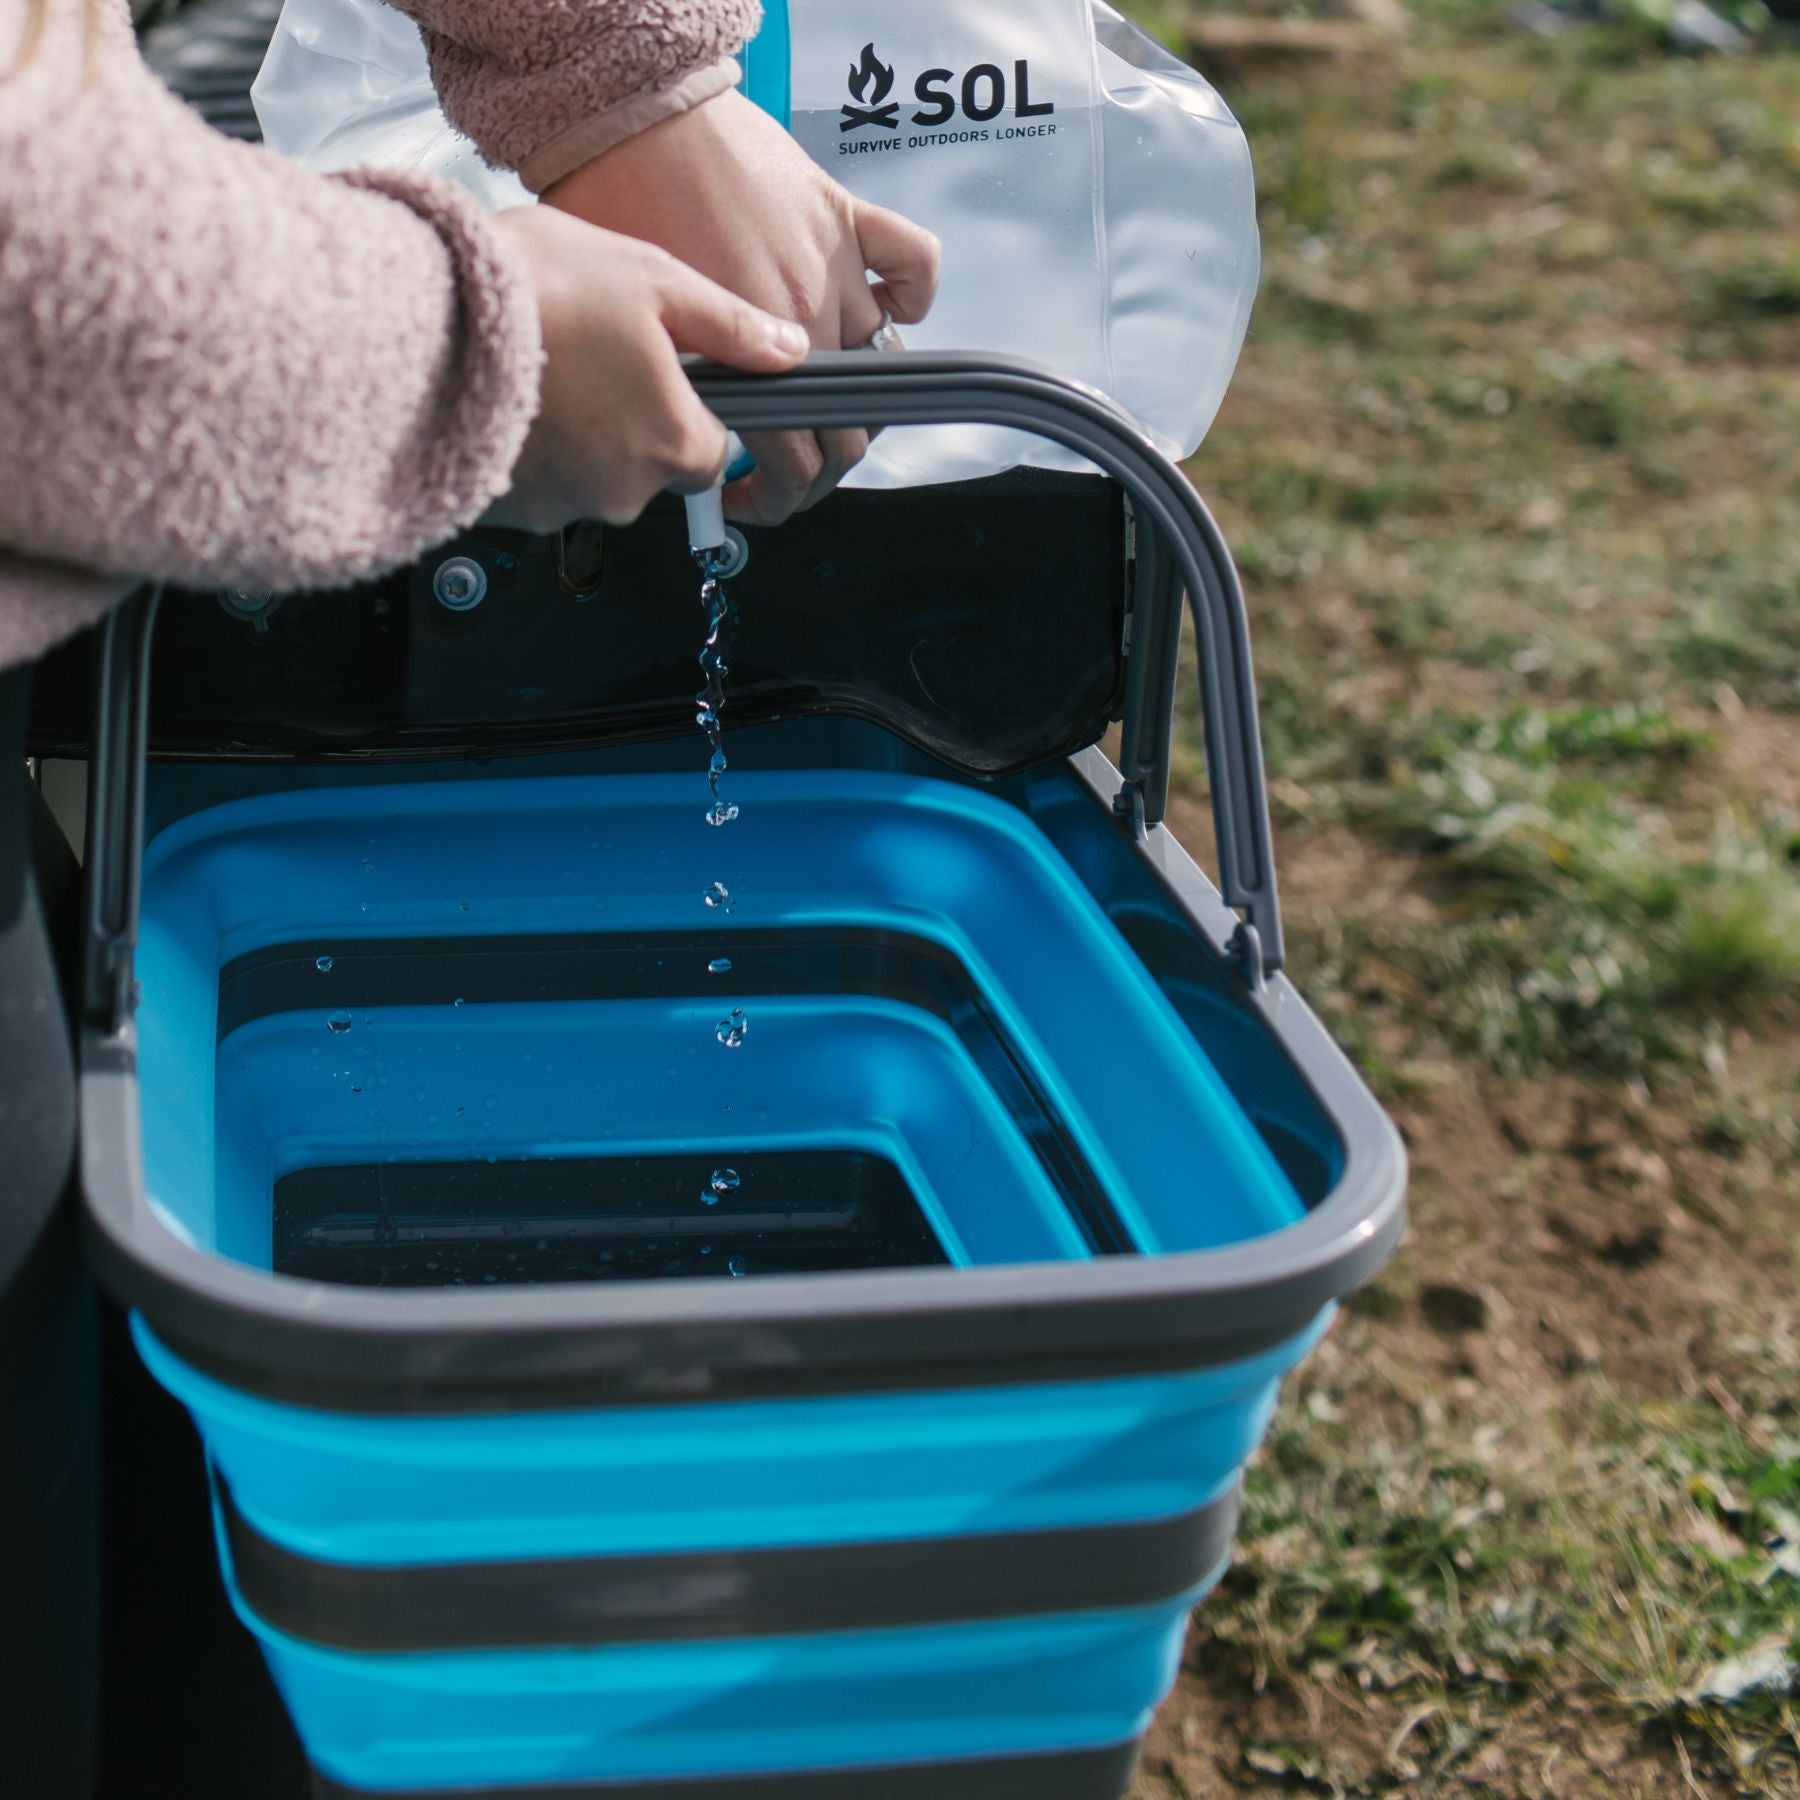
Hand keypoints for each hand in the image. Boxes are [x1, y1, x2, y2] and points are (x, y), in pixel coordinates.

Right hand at [485, 205, 809, 533]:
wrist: (414, 320)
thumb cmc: (532, 291)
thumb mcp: (652, 280)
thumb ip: (729, 326)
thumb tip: (787, 349)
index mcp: (675, 444)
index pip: (712, 450)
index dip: (687, 407)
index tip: (654, 371)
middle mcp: (625, 494)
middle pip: (649, 467)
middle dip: (625, 420)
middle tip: (584, 353)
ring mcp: (561, 509)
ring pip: (589, 478)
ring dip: (573, 433)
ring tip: (536, 367)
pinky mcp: (504, 513)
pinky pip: (532, 485)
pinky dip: (524, 449)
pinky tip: (501, 395)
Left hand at [544, 90, 940, 525]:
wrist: (632, 116)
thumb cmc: (618, 206)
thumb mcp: (643, 331)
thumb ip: (689, 392)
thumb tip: (704, 436)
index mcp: (754, 357)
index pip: (797, 465)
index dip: (776, 501)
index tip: (748, 500)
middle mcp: (808, 320)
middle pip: (850, 432)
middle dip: (819, 469)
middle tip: (782, 469)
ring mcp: (837, 270)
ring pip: (884, 364)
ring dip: (859, 392)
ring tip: (820, 396)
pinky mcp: (847, 216)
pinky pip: (917, 265)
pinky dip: (914, 294)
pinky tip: (890, 310)